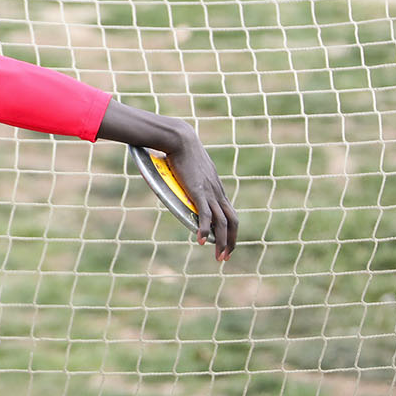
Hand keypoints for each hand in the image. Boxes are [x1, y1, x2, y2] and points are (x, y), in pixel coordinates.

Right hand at [96, 98, 237, 260]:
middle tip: (224, 257)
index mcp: (215, 187)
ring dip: (223, 241)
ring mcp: (210, 192)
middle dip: (231, 241)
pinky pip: (207, 216)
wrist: (179, 138)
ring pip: (224, 222)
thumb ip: (178, 177)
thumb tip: (162, 176)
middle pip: (233, 221)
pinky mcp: (200, 192)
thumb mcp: (182, 167)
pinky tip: (201, 241)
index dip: (228, 229)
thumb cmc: (177, 149)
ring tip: (218, 257)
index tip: (223, 241)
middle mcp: (217, 192)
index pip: (228, 212)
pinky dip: (206, 230)